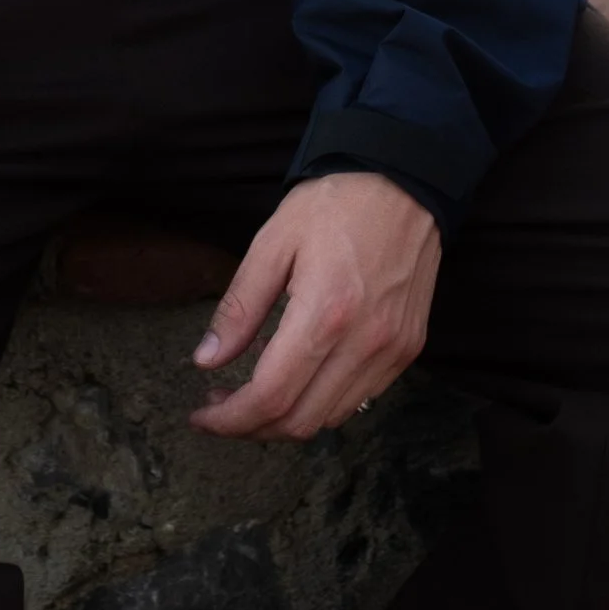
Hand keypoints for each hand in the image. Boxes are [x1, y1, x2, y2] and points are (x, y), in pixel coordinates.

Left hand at [188, 171, 440, 440]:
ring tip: (255, 393)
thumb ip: (240, 306)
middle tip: (220, 407)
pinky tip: (299, 378)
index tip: (201, 415)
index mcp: (325, 312)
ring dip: (286, 420)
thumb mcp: (273, 241)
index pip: (271, 396)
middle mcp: (365, 342)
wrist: (407, 182)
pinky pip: (359, 399)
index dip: (229, 418)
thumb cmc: (336, 204)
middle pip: (300, 421)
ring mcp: (392, 350)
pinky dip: (321, 403)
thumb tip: (206, 359)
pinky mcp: (408, 349)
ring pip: (330, 418)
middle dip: (251, 427)